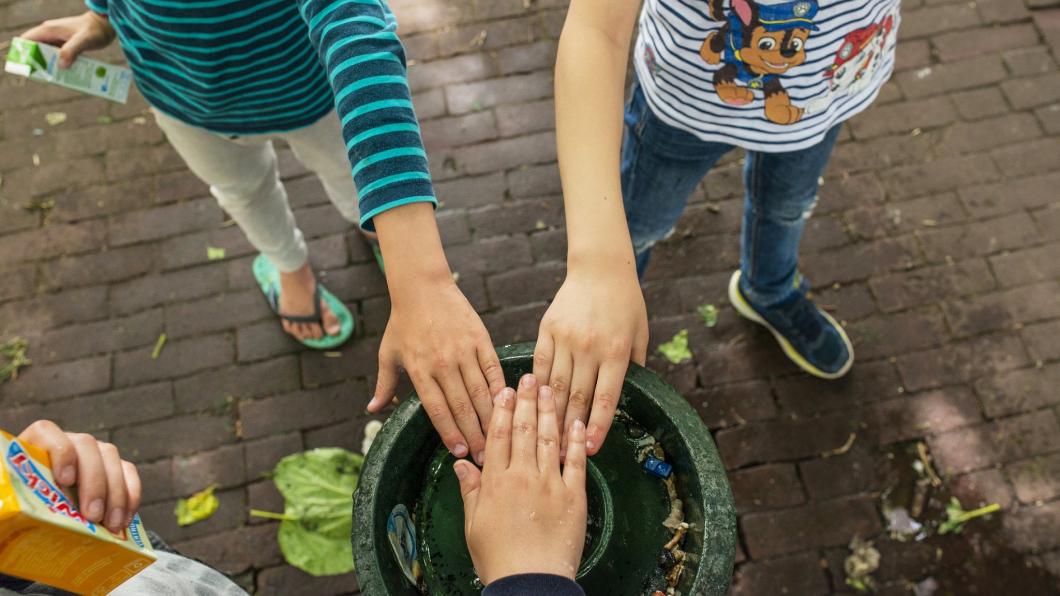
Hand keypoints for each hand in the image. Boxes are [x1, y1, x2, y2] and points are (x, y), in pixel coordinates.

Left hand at [17, 420, 141, 533]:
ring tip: (111, 525)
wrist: (37, 516)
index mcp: (33, 445)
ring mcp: (92, 453)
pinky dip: (130, 495)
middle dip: (94, 482)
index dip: (60, 451)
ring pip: (110, 457)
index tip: (65, 479)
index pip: (47, 432)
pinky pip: (128, 472)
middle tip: (93, 515)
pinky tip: (125, 520)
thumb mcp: (10, 504)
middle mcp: (66, 443)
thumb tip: (25, 509)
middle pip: (86, 446)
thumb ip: (16, 502)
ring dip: (115, 492)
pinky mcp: (111, 467)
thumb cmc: (16, 510)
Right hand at [21, 11, 114, 67]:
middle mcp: (50, 33)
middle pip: (35, 49)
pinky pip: (57, 55)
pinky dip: (58, 64)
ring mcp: (58, 38)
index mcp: (49, 30)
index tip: (26, 66)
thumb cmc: (95, 30)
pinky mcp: (65, 44)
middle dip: (36, 62)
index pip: (27, 40)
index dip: (23, 52)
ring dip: (48, 64)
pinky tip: (63, 74)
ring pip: (46, 53)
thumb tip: (60, 65)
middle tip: (42, 76)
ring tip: (52, 77)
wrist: (105, 25)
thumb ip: (71, 51)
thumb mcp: (84, 40)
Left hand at [368, 203, 505, 465]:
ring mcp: (463, 351)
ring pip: (480, 391)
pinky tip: (507, 405)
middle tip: (483, 456)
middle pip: (461, 406)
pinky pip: (493, 370)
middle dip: (473, 434)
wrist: (423, 287)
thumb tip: (373, 409)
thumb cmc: (403, 323)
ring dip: (489, 417)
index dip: (449, 433)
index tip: (459, 452)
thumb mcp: (388, 353)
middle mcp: (442, 363)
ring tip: (497, 437)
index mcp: (419, 369)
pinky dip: (500, 389)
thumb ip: (384, 384)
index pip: (437, 409)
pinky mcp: (480, 339)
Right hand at [455, 374, 587, 583]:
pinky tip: (576, 422)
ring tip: (549, 389)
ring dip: (549, 411)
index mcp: (495, 482)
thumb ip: (470, 490)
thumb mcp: (473, 525)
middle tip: (529, 377)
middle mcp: (523, 476)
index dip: (501, 410)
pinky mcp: (573, 496)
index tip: (504, 390)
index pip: (498, 435)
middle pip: (524, 430)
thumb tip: (461, 463)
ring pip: (549, 439)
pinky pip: (575, 462)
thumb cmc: (498, 558)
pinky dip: (576, 441)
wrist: (530, 581)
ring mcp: (550, 484)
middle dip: (526, 401)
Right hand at [534, 263, 647, 455]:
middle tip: (562, 454)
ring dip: (551, 413)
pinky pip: (540, 364)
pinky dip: (537, 386)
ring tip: (546, 436)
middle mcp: (590, 347)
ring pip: (555, 384)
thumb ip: (634, 367)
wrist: (600, 269)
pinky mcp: (548, 329)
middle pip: (577, 396)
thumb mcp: (640, 335)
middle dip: (570, 428)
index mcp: (616, 351)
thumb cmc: (626, 304)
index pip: (605, 397)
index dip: (598, 426)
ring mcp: (566, 338)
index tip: (591, 449)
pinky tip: (533, 403)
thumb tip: (623, 399)